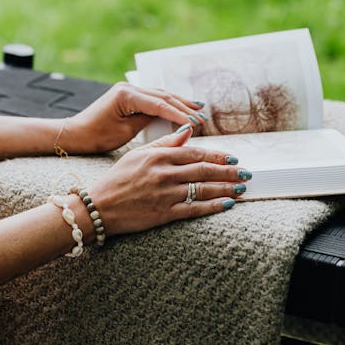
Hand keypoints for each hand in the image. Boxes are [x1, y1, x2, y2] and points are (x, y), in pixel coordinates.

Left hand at [61, 82, 207, 153]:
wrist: (75, 134)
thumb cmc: (96, 137)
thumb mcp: (125, 133)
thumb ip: (148, 122)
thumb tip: (171, 120)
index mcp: (126, 95)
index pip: (160, 104)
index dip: (179, 114)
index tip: (195, 123)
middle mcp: (128, 87)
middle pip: (163, 96)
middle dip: (184, 106)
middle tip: (203, 117)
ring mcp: (128, 89)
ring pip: (160, 94)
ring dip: (179, 102)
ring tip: (198, 110)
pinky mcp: (128, 94)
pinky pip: (153, 98)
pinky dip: (168, 103)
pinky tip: (180, 107)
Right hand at [87, 126, 249, 235]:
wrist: (98, 207)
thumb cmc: (118, 178)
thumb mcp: (139, 153)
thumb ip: (165, 142)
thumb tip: (186, 130)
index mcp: (159, 156)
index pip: (196, 153)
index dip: (218, 155)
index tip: (233, 157)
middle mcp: (164, 173)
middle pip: (204, 170)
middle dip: (228, 172)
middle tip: (246, 173)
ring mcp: (165, 194)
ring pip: (203, 189)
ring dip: (226, 188)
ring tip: (241, 187)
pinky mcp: (164, 214)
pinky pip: (194, 209)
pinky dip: (213, 207)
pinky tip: (228, 204)